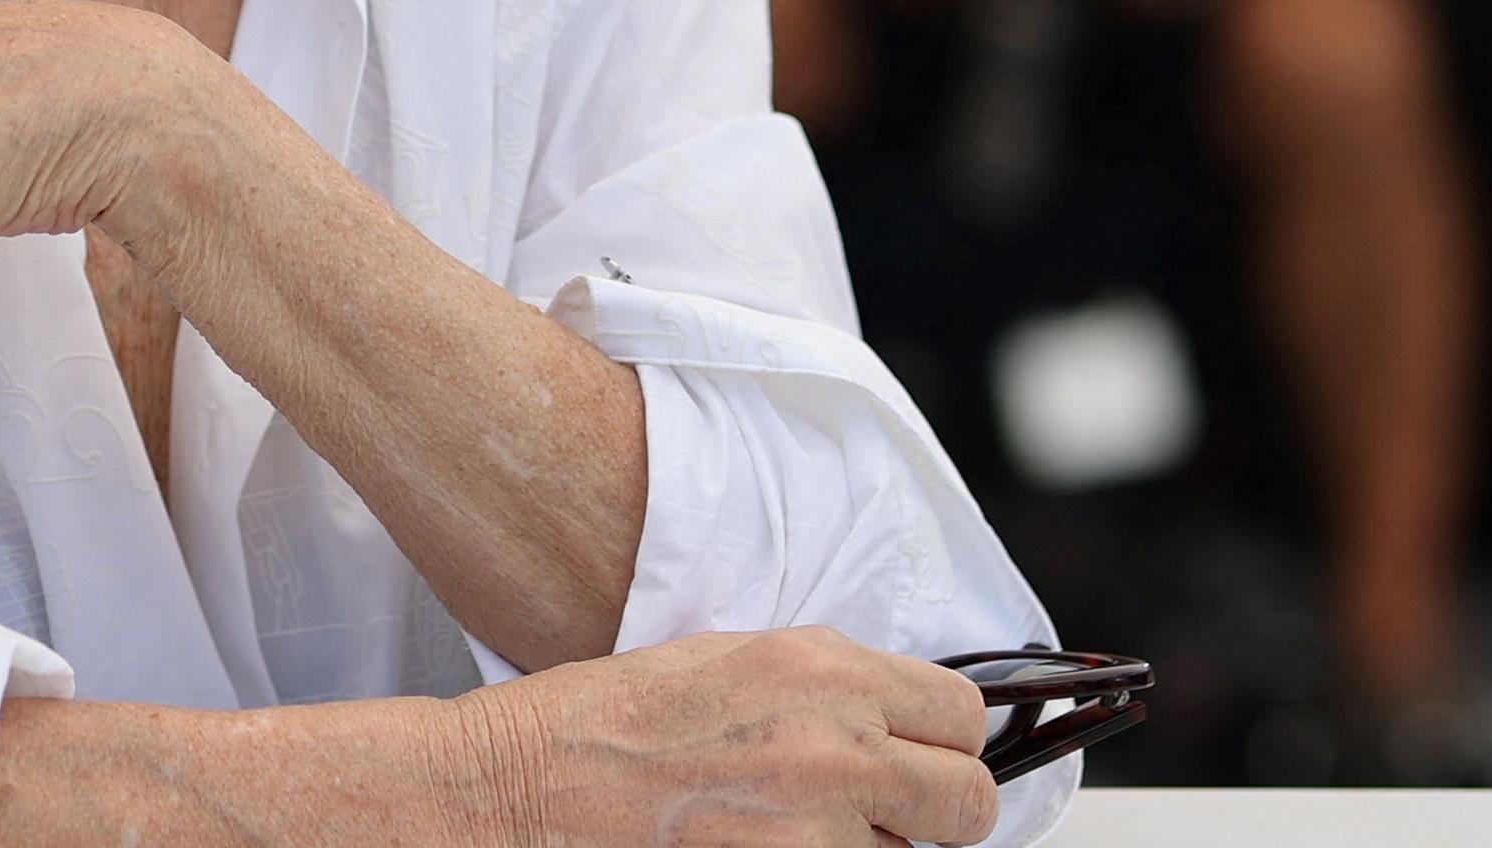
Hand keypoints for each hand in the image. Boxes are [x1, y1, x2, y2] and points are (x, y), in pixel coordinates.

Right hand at [447, 626, 999, 847]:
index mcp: (821, 670)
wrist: (522, 784)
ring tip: (796, 829)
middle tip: (889, 809)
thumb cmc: (602, 719)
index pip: (963, 714)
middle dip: (938, 809)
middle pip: (969, 802)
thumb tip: (891, 720)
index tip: (921, 751)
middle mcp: (833, 747)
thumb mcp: (728, 660)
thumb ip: (825, 687)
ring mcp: (812, 831)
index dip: (945, 739)